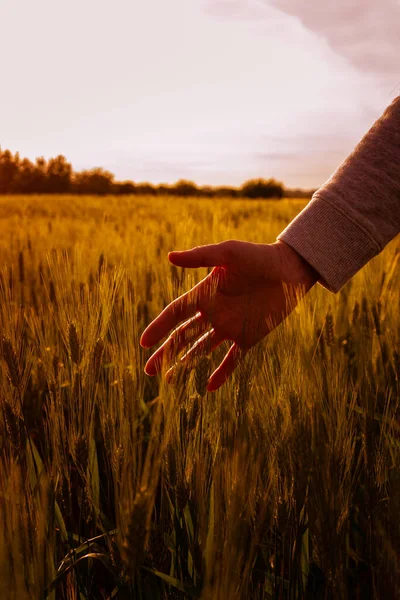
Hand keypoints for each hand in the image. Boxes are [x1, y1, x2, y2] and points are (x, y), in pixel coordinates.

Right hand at [140, 240, 317, 391]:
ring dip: (185, 363)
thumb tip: (170, 257)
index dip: (159, 327)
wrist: (290, 269)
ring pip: (201, 349)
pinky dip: (222, 373)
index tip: (143, 343)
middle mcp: (214, 312)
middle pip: (183, 336)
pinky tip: (209, 387)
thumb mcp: (229, 253)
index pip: (175, 313)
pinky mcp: (249, 337)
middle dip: (165, 352)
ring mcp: (230, 326)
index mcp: (205, 294)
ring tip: (168, 379)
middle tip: (148, 370)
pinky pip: (232, 359)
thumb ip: (201, 257)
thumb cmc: (258, 256)